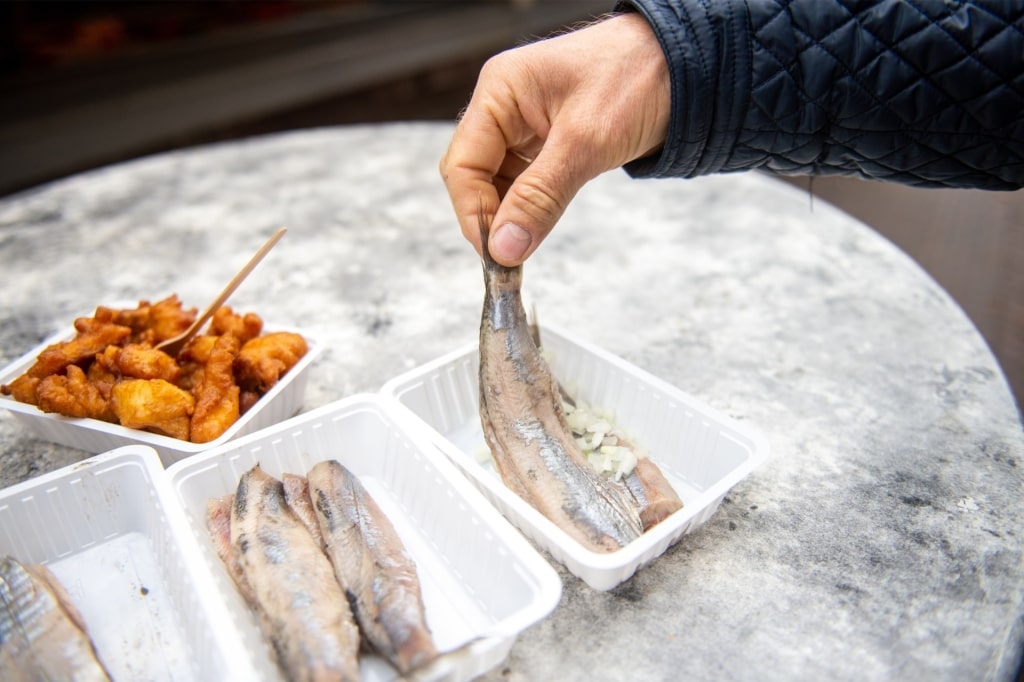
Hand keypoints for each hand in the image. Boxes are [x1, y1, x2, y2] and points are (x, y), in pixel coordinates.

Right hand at [439, 11, 669, 265]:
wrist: (687, 65)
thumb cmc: (638, 76)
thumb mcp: (586, 142)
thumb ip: (540, 197)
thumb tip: (505, 247)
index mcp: (500, 90)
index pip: (463, 164)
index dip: (474, 214)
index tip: (496, 254)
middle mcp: (504, 106)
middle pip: (473, 175)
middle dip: (489, 217)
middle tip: (510, 258)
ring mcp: (524, 124)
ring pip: (497, 183)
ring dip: (509, 216)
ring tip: (525, 246)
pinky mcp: (546, 140)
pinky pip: (523, 181)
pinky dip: (528, 207)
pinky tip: (538, 225)